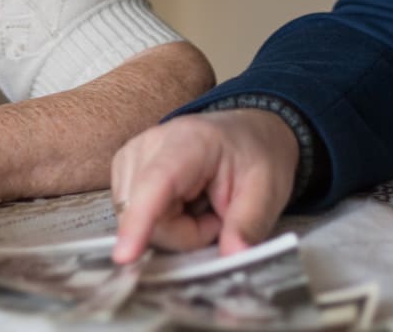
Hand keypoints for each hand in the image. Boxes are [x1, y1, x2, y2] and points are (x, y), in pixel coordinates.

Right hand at [111, 109, 298, 262]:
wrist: (244, 135)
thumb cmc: (255, 157)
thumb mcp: (267, 190)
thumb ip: (249, 224)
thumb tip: (233, 256)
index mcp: (190, 141)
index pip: (156, 182)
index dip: (139, 220)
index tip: (125, 256)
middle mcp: (150, 143)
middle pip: (145, 214)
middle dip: (182, 234)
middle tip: (215, 218)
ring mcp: (132, 154)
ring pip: (135, 220)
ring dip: (171, 229)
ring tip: (200, 207)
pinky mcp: (124, 169)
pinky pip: (132, 215)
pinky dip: (159, 222)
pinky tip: (181, 205)